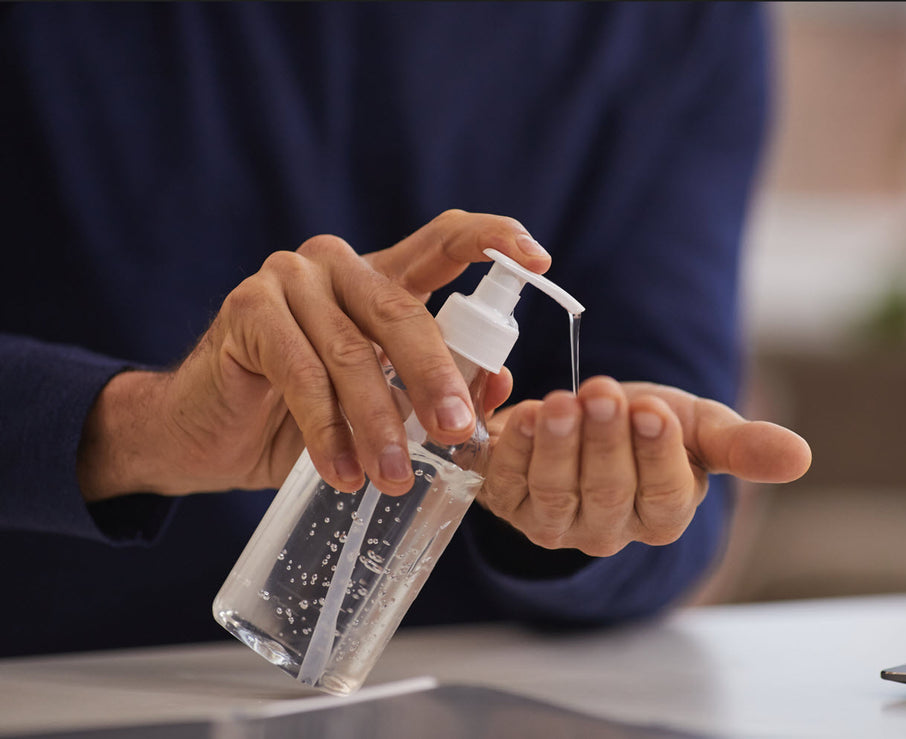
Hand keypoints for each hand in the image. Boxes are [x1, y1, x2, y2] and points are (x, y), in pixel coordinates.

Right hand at [77, 210, 548, 501]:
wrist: (206, 433)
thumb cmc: (302, 418)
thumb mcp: (380, 406)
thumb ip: (434, 388)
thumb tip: (499, 386)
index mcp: (380, 277)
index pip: (445, 240)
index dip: (494, 238)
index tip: (541, 259)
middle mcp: (337, 266)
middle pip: (404, 313)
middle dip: (436, 379)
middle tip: (457, 433)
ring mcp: (289, 280)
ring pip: (353, 354)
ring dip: (379, 424)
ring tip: (393, 479)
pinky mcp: (248, 310)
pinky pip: (302, 376)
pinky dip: (326, 431)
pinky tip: (341, 472)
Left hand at [480, 377, 810, 556]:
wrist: (588, 414)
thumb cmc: (647, 424)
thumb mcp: (698, 425)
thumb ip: (743, 445)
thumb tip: (801, 458)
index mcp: (663, 515)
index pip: (664, 496)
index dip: (656, 455)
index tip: (652, 410)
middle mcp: (609, 530)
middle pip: (609, 494)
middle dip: (605, 442)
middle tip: (603, 393)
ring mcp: (556, 522)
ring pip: (557, 494)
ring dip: (557, 446)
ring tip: (561, 402)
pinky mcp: (509, 503)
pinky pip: (507, 484)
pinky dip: (513, 450)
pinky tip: (523, 415)